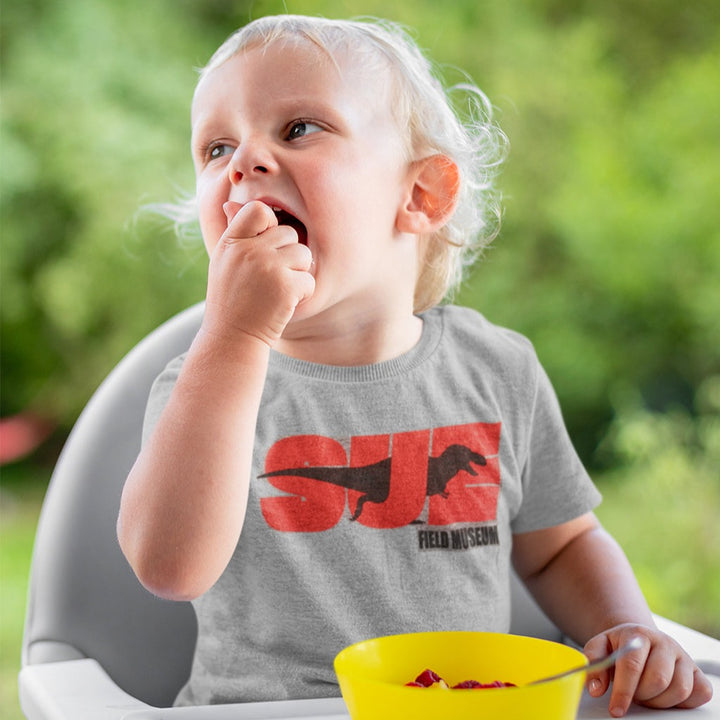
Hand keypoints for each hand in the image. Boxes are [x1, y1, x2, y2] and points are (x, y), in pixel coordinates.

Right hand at [202, 201, 314, 346]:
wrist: (232, 337)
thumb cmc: (230, 299)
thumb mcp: (224, 262)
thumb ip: (234, 233)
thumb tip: (231, 204)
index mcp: (232, 241)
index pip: (259, 210)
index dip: (270, 224)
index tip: (267, 246)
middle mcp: (249, 250)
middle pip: (289, 233)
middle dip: (288, 254)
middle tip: (271, 278)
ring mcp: (268, 268)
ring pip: (304, 254)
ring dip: (298, 273)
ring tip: (278, 290)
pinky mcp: (286, 286)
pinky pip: (310, 279)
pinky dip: (303, 294)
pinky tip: (284, 303)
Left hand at [584, 623, 712, 716]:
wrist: (640, 639)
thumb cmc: (620, 647)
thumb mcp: (600, 647)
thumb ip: (594, 663)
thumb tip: (595, 688)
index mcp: (638, 634)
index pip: (632, 665)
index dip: (623, 691)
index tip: (616, 709)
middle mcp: (664, 642)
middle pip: (658, 679)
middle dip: (642, 695)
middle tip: (633, 694)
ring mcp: (683, 657)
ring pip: (680, 689)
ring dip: (659, 701)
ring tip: (646, 694)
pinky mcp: (698, 672)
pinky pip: (700, 693)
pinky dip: (683, 702)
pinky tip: (665, 695)